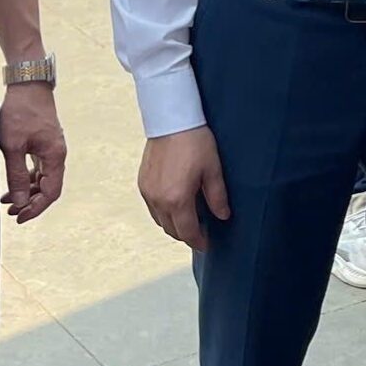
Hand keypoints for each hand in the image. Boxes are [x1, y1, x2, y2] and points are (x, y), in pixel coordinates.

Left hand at [0, 83, 66, 221]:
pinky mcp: (44, 143)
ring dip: (27, 191)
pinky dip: (26, 178)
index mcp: (55, 156)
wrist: (28, 84)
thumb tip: (21, 201)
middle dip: (30, 202)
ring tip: (6, 199)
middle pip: (48, 188)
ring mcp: (51, 148)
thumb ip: (16, 175)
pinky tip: (12, 183)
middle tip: (10, 212)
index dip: (36, 208)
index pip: (51, 192)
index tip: (18, 217)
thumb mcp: (12, 146)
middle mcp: (57, 154)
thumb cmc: (20, 112)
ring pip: (43, 179)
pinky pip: (38, 168)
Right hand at [138, 125, 230, 250]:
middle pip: (171, 230)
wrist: (172, 120)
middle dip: (186, 235)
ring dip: (173, 224)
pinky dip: (162, 212)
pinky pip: (151, 208)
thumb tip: (223, 216)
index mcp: (177, 199)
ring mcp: (147, 192)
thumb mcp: (213, 169)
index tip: (206, 244)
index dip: (198, 242)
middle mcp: (158, 200)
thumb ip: (217, 197)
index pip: (187, 232)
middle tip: (200, 232)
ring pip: (160, 221)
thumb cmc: (195, 142)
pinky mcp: (142, 183)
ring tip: (188, 219)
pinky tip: (175, 204)